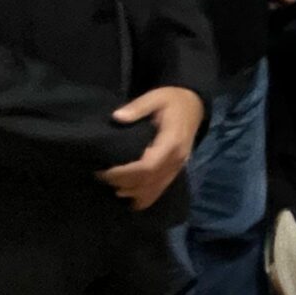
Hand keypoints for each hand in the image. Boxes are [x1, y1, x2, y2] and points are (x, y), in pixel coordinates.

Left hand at [97, 86, 205, 209]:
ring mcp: (178, 167)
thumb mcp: (155, 97)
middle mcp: (177, 159)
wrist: (194, 106)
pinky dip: (145, 197)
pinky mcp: (176, 170)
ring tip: (113, 186)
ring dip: (133, 192)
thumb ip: (138, 107)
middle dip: (123, 183)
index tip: (104, 171)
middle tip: (102, 177)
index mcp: (172, 142)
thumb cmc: (172, 101)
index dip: (125, 173)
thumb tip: (117, 117)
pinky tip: (130, 197)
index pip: (148, 167)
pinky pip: (161, 189)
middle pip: (149, 182)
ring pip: (155, 190)